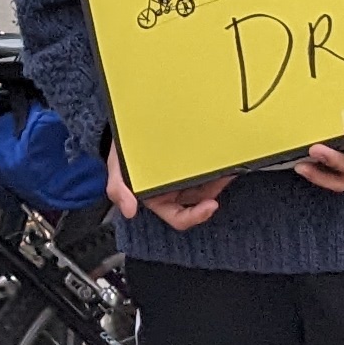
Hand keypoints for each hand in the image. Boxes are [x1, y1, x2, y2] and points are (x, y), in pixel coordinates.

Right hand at [107, 144, 230, 230]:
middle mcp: (172, 191)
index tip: (211, 205)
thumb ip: (118, 190)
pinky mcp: (190, 162)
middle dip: (213, 192)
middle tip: (223, 179)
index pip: (179, 217)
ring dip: (218, 179)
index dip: (196, 216)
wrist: (128, 127)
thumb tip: (129, 212)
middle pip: (198, 201)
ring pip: (206, 185)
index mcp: (157, 199)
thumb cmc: (122, 152)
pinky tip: (223, 157)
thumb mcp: (116, 169)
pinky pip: (206, 169)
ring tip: (227, 167)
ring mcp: (182, 177)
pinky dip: (216, 166)